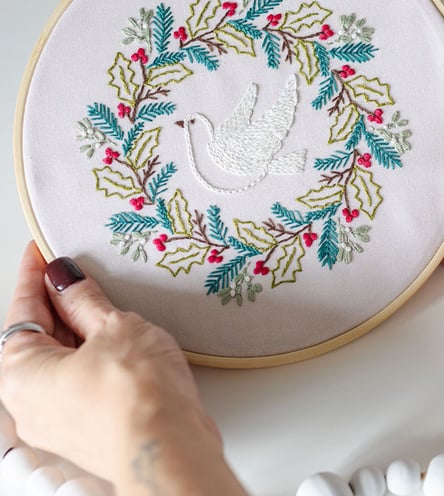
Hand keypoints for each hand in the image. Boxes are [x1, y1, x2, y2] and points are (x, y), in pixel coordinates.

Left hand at [0, 242, 246, 494]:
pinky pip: (78, 381)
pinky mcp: (86, 430)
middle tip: (75, 271)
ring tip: (102, 300)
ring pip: (60, 362)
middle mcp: (28, 404)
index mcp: (20, 373)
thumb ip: (85, 300)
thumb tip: (67, 279)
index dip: (34, 275)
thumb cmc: (135, 393)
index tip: (41, 251)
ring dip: (77, 330)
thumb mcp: (113, 326)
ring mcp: (56, 421)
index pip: (22, 310)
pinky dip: (90, 355)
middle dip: (56, 303)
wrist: (168, 448)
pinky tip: (115, 338)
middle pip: (37, 338)